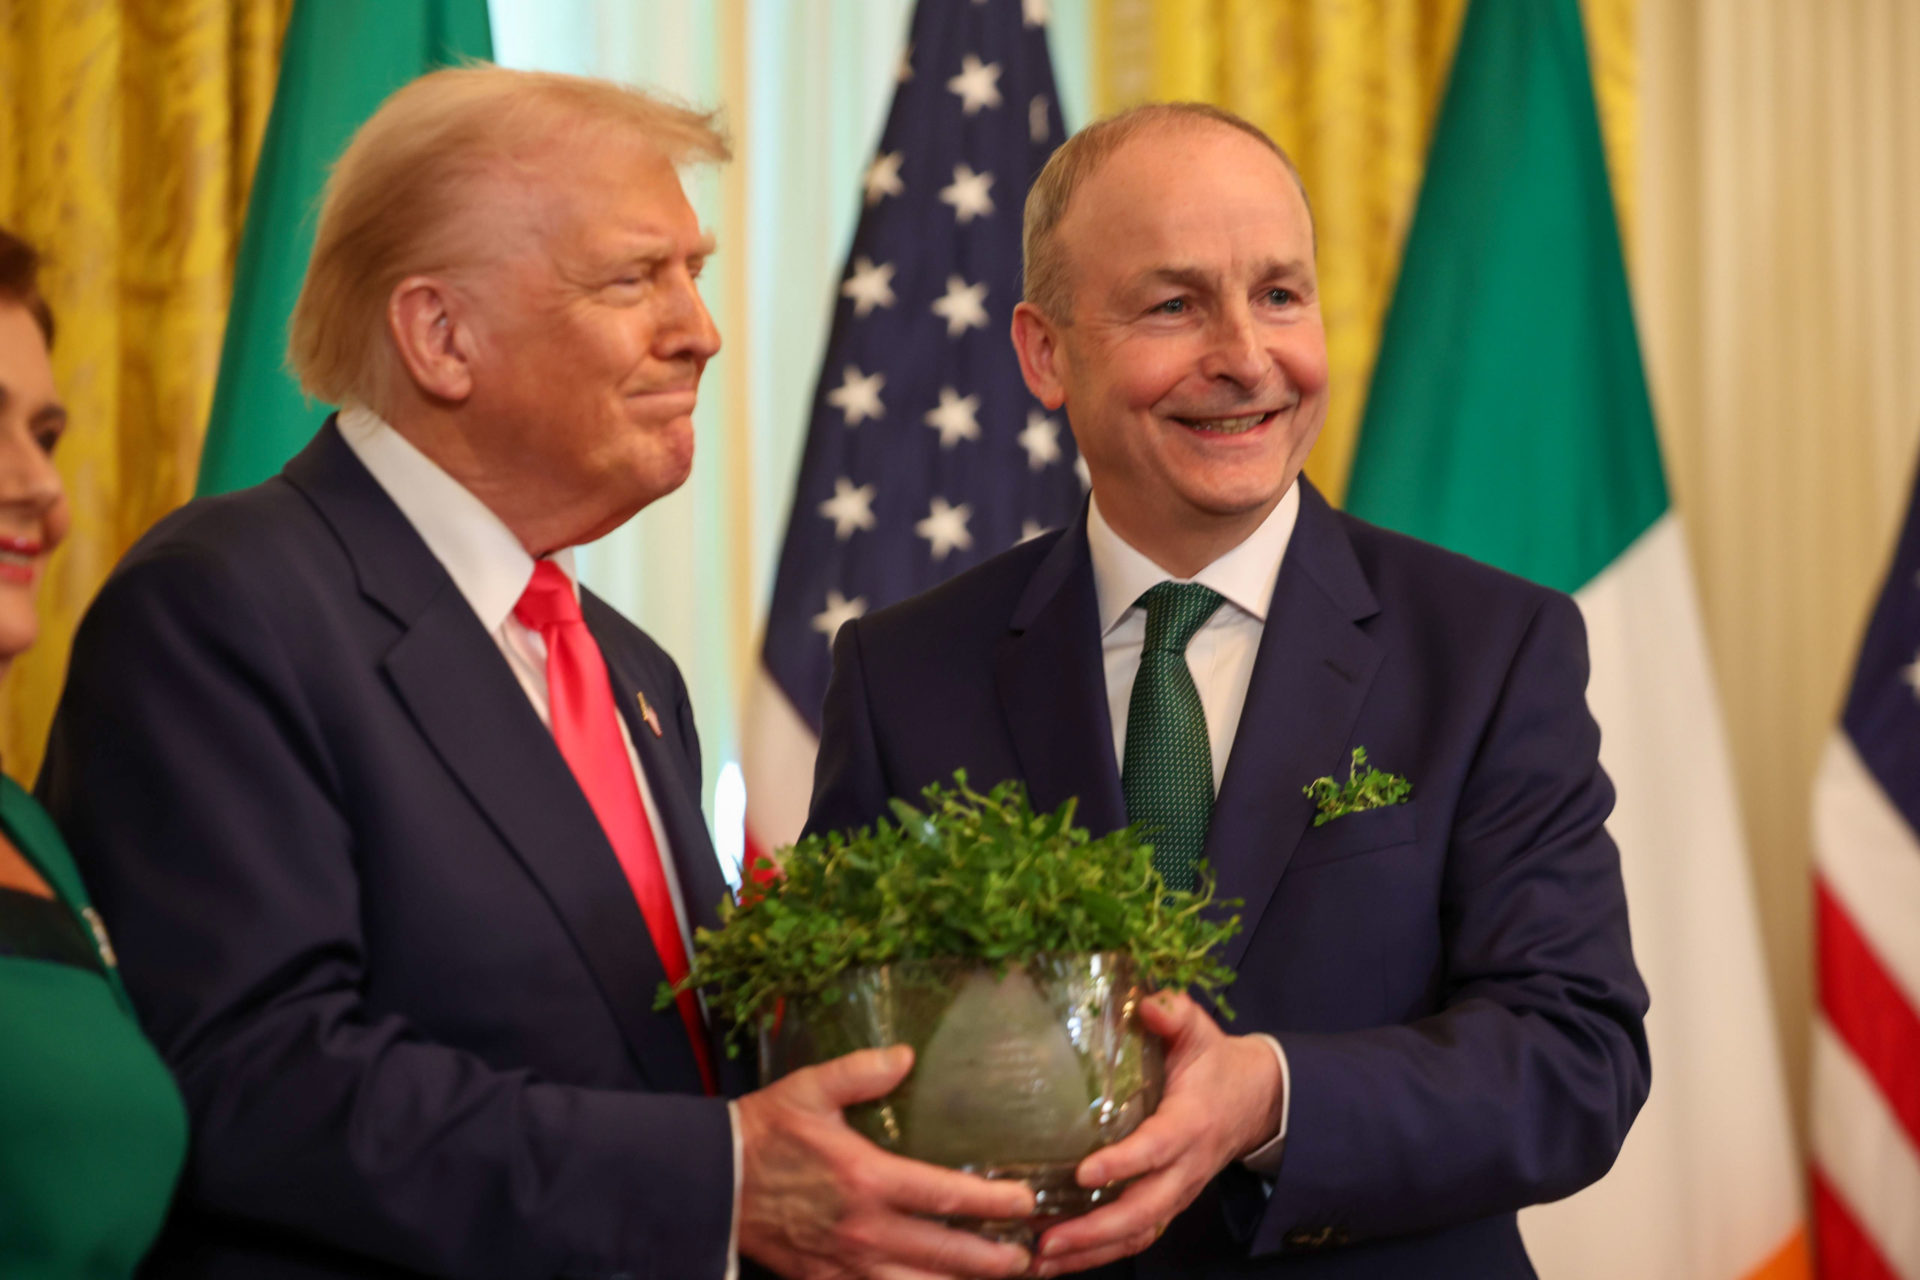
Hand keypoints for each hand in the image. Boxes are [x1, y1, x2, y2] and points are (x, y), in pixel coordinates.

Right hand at [736, 1045, 1037, 1278]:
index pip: (945, 1196)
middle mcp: (864, 1230)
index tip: (1026, 1203)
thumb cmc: (765, 1132)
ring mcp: (846, 1265)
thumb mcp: (809, 1088)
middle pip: (945, 1256)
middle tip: (1028, 1257)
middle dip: (994, 1261)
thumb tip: (906, 1055)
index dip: (993, 1204)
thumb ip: (860, 1071)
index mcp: (867, 1179)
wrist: (711, 1183)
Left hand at [1029, 993, 1282, 1275]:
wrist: (1255, 1100)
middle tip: (1048, 1239)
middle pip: (1144, 1211)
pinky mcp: (1166, 1204)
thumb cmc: (1215, 1063)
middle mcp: (1185, 1168)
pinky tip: (1058, 1259)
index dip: (1124, 1164)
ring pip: (1137, 1233)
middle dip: (1096, 1231)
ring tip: (1042, 1259)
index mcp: (1191, 1123)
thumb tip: (1148, 1005)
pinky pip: (1135, 1237)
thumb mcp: (1199, 1031)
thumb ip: (1175, 1015)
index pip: (1157, 1148)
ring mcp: (1177, 1193)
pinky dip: (1098, 1254)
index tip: (1084, 1172)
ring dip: (1090, 1252)